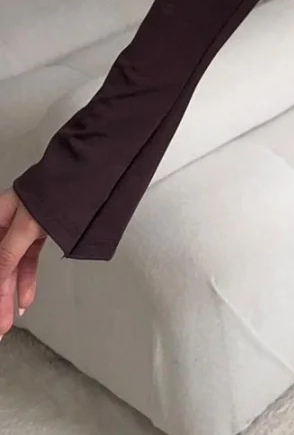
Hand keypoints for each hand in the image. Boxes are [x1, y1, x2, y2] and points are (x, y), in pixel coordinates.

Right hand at [0, 189, 45, 337]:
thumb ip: (8, 252)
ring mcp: (20, 229)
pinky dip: (25, 280)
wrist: (86, 171)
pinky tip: (25, 299)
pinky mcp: (35, 233)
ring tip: (8, 322)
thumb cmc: (55, 189)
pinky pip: (26, 261)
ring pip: (10, 267)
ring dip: (9, 295)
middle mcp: (4, 224)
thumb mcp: (27, 224)